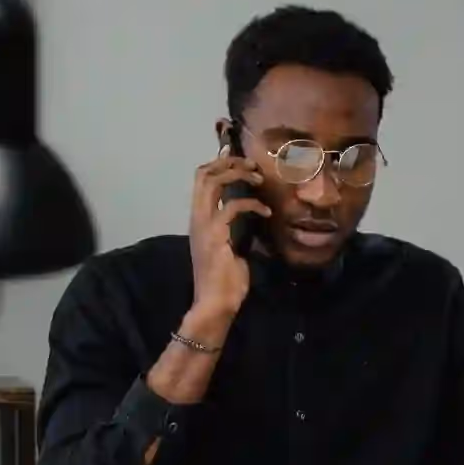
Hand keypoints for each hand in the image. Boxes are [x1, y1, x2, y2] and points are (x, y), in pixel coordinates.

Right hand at [189, 151, 270, 316]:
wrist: (215, 303)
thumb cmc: (224, 281)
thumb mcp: (231, 248)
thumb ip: (234, 230)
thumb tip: (252, 220)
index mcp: (199, 220)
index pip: (201, 181)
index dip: (219, 165)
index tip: (241, 161)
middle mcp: (197, 218)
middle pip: (203, 174)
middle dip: (228, 162)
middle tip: (252, 164)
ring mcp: (203, 225)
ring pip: (213, 182)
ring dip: (237, 174)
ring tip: (258, 178)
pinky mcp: (215, 234)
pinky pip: (233, 207)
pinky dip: (252, 205)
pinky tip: (266, 212)